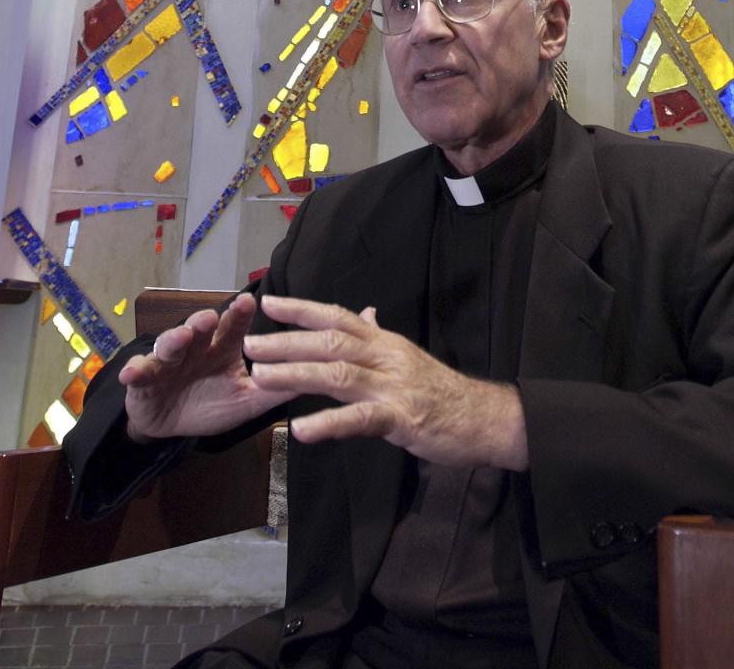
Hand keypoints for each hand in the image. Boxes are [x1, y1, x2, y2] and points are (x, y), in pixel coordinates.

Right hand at [118, 293, 293, 442]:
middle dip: (203, 320)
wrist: (169, 423)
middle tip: (210, 318)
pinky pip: (138, 372)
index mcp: (222, 348)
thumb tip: (317, 377)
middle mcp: (196, 347)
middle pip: (199, 328)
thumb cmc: (211, 404)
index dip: (239, 315)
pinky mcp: (143, 379)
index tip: (248, 301)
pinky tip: (131, 374)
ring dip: (173, 340)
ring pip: (170, 344)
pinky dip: (134, 372)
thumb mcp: (246, 401)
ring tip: (180, 337)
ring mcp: (168, 360)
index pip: (234, 327)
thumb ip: (275, 390)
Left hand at [244, 295, 528, 469]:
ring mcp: (393, 387)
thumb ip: (381, 337)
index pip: (338, 316)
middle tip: (248, 344)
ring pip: (338, 374)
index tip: (268, 302)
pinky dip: (328, 424)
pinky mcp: (402, 419)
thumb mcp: (409, 357)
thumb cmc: (442, 391)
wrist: (484, 418)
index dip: (302, 308)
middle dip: (286, 342)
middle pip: (330, 342)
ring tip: (260, 379)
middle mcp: (386, 357)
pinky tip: (301, 430)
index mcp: (385, 342)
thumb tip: (366, 312)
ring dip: (296, 375)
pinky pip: (360, 420)